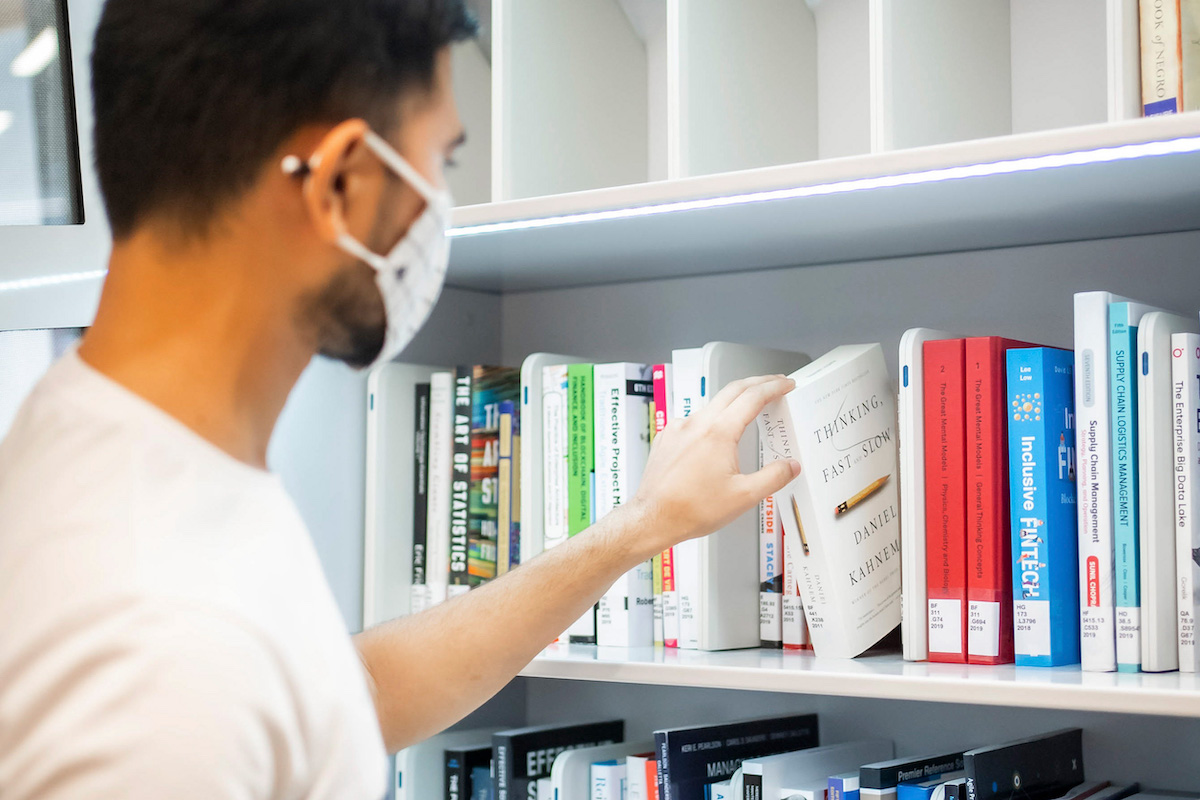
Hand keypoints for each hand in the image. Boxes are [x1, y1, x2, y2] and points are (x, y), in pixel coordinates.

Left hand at [627, 375, 801, 555]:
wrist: (653, 518)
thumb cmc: (691, 509)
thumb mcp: (744, 497)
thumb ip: (773, 477)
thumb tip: (791, 466)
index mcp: (718, 432)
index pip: (752, 397)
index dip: (774, 387)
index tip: (785, 384)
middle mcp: (696, 423)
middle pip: (732, 390)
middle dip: (757, 383)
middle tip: (774, 384)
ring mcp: (678, 428)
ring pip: (711, 405)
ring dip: (734, 401)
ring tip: (748, 409)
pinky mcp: (666, 438)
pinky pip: (693, 420)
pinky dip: (711, 419)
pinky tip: (715, 434)